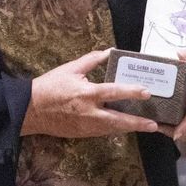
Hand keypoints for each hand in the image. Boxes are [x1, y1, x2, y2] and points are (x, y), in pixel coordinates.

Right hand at [20, 49, 159, 138]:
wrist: (30, 109)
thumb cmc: (50, 86)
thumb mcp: (70, 68)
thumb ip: (92, 59)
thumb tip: (109, 51)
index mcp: (87, 93)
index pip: (114, 92)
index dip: (131, 92)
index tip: (147, 92)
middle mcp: (89, 112)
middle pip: (118, 120)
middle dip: (137, 123)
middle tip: (154, 125)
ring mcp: (86, 126)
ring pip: (112, 129)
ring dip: (129, 128)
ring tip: (146, 127)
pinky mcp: (82, 134)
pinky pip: (102, 132)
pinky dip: (115, 129)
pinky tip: (124, 126)